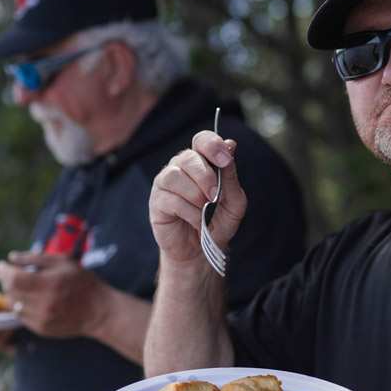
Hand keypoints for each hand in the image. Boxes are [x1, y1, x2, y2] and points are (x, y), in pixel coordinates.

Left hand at [0, 251, 108, 338]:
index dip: (4, 271)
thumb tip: (12, 258)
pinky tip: (32, 299)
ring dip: (13, 294)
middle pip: (11, 292)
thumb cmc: (83, 282)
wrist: (99, 311)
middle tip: (10, 273)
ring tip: (23, 286)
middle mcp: (44, 303)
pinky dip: (21, 306)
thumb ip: (36, 258)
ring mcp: (41, 319)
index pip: (14, 278)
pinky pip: (21, 316)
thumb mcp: (63, 262)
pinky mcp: (41, 329)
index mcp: (50, 283)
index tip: (2, 265)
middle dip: (6, 280)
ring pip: (13, 305)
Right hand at [149, 130, 245, 266]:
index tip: (225, 160)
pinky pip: (170, 199)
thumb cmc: (218, 222)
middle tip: (216, 195)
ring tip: (207, 211)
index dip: (213, 145)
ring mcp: (166, 183)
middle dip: (206, 176)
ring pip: (175, 176)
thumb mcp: (234, 201)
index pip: (202, 140)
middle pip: (188, 157)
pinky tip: (198, 222)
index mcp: (201, 162)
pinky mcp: (157, 201)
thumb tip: (231, 144)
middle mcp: (181, 167)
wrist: (203, 250)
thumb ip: (230, 176)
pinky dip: (189, 212)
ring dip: (196, 194)